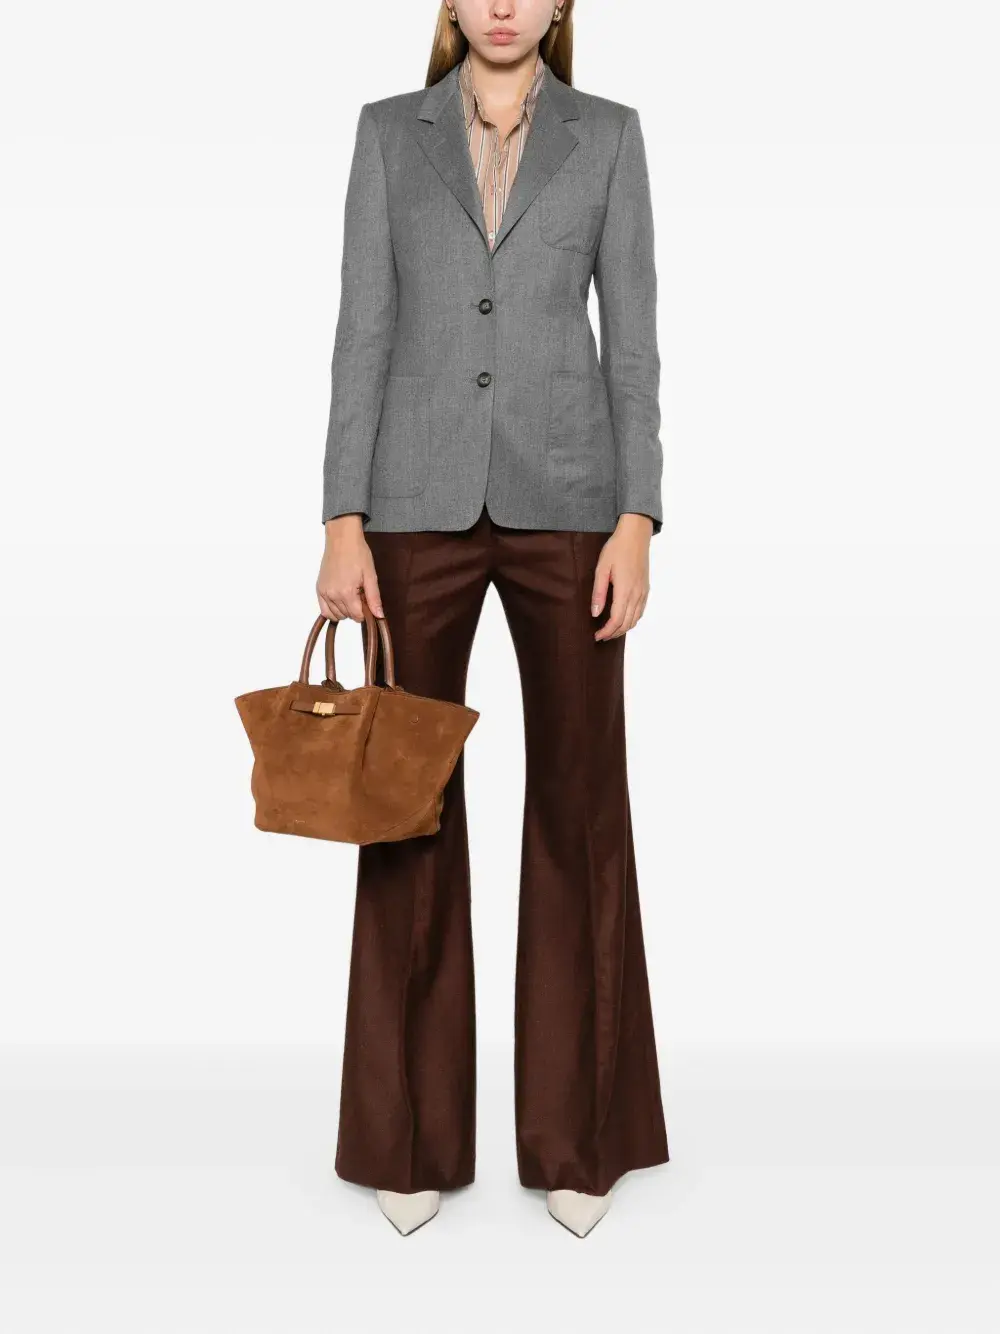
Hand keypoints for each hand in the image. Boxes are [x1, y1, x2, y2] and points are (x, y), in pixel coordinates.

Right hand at [317, 515, 383, 620]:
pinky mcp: (319, 588)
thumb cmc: (357, 553)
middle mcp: (333, 594)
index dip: (365, 611)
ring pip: (335, 615)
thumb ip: (374, 598)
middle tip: (359, 593)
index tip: (367, 600)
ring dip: (344, 610)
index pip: (357, 616)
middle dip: (355, 609)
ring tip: (350, 595)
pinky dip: (332, 610)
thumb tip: (379, 615)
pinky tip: (340, 600)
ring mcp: (324, 592)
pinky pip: (324, 610)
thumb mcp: (371, 575)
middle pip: (347, 616)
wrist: (342, 539)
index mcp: (347, 592)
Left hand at [591, 513, 652, 640]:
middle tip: (601, 636)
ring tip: (610, 631)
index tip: (596, 636)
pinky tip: (623, 620)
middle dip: (614, 633)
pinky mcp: (646, 589)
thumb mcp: (601, 569)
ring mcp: (643, 592)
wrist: (635, 536)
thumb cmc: (616, 550)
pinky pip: (641, 611)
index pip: (616, 620)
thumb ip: (599, 593)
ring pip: (635, 619)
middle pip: (627, 623)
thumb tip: (595, 614)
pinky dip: (632, 620)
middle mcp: (637, 594)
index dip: (606, 631)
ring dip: (623, 629)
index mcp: (625, 590)